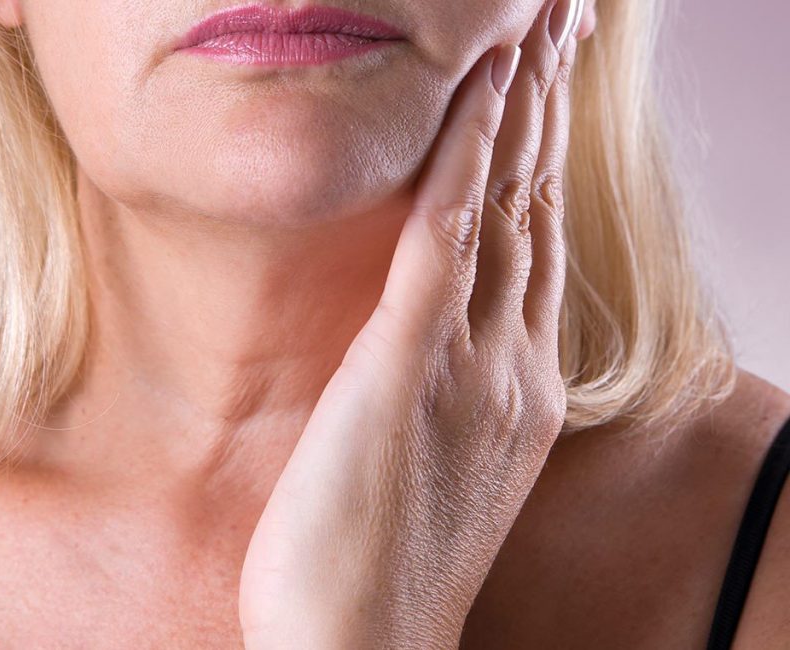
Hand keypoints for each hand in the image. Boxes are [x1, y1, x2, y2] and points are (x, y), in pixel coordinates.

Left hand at [238, 1, 582, 646]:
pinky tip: (469, 97)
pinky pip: (441, 243)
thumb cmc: (390, 563)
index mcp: (520, 386)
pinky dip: (460, 162)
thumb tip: (432, 337)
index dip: (544, 159)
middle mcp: (513, 364)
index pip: (539, 245)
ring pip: (503, 209)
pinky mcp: (406, 369)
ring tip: (528, 30)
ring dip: (515, 111)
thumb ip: (451, 391)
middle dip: (546, 110)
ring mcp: (470, 364)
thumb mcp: (442, 464)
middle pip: (536, 209)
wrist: (366, 648)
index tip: (544, 92)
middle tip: (558, 26)